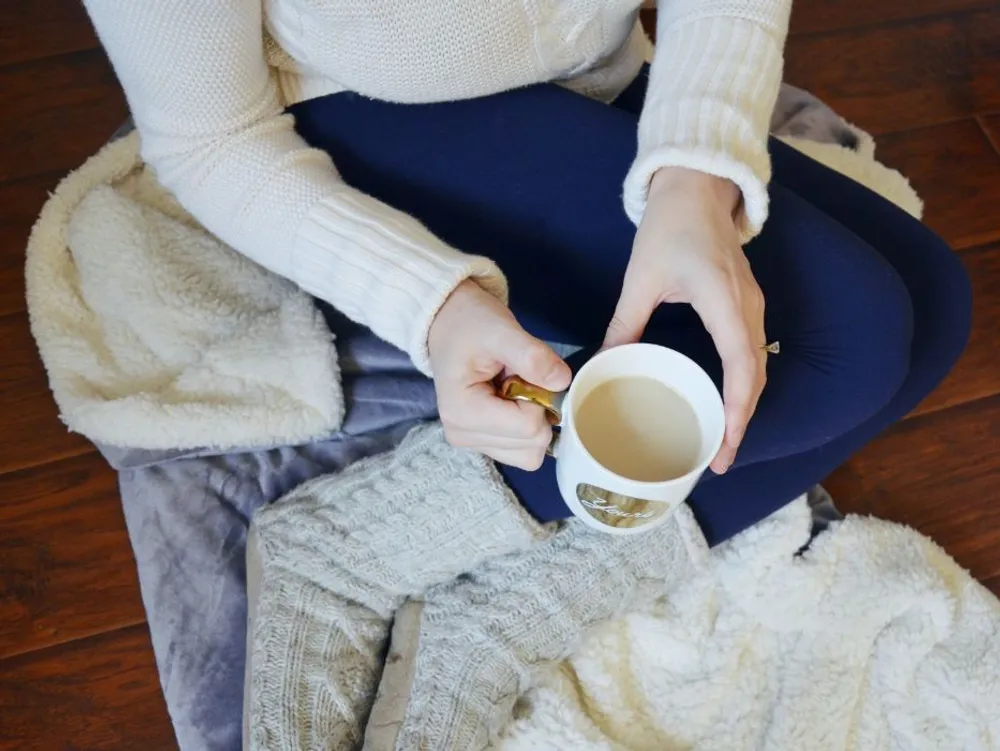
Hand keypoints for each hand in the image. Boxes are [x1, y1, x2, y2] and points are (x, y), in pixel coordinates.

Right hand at [428, 280, 571, 469]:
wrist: (449, 322)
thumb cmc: (469, 323)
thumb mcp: (500, 330)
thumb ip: (532, 356)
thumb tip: (562, 382)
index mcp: (462, 413)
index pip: (528, 427)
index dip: (540, 397)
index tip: (523, 372)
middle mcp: (463, 435)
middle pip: (531, 446)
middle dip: (538, 410)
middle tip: (518, 378)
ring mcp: (472, 443)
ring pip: (530, 454)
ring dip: (534, 420)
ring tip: (513, 388)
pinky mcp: (482, 443)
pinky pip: (523, 451)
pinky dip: (528, 428)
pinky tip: (512, 401)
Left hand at [603, 167, 766, 473]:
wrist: (697, 187)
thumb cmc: (670, 227)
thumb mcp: (641, 277)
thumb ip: (625, 323)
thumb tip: (605, 364)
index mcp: (723, 301)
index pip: (741, 368)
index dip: (737, 412)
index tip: (724, 446)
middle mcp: (747, 307)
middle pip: (756, 376)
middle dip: (741, 420)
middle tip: (719, 458)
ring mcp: (752, 304)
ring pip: (758, 365)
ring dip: (744, 404)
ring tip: (722, 439)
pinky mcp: (746, 303)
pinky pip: (752, 351)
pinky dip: (743, 382)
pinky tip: (723, 400)